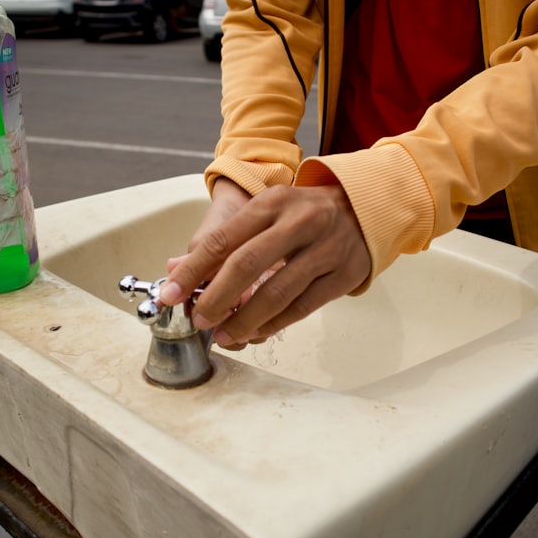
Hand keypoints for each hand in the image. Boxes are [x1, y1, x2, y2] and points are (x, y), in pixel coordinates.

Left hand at [160, 181, 370, 346]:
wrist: (366, 207)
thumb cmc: (304, 213)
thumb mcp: (266, 211)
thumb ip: (221, 239)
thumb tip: (175, 268)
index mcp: (272, 202)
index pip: (222, 239)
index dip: (192, 271)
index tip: (171, 295)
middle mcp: (299, 222)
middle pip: (246, 266)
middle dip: (216, 299)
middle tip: (199, 320)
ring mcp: (325, 249)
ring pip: (276, 293)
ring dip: (244, 321)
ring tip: (223, 335)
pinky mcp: (343, 275)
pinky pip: (302, 307)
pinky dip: (274, 324)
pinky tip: (255, 332)